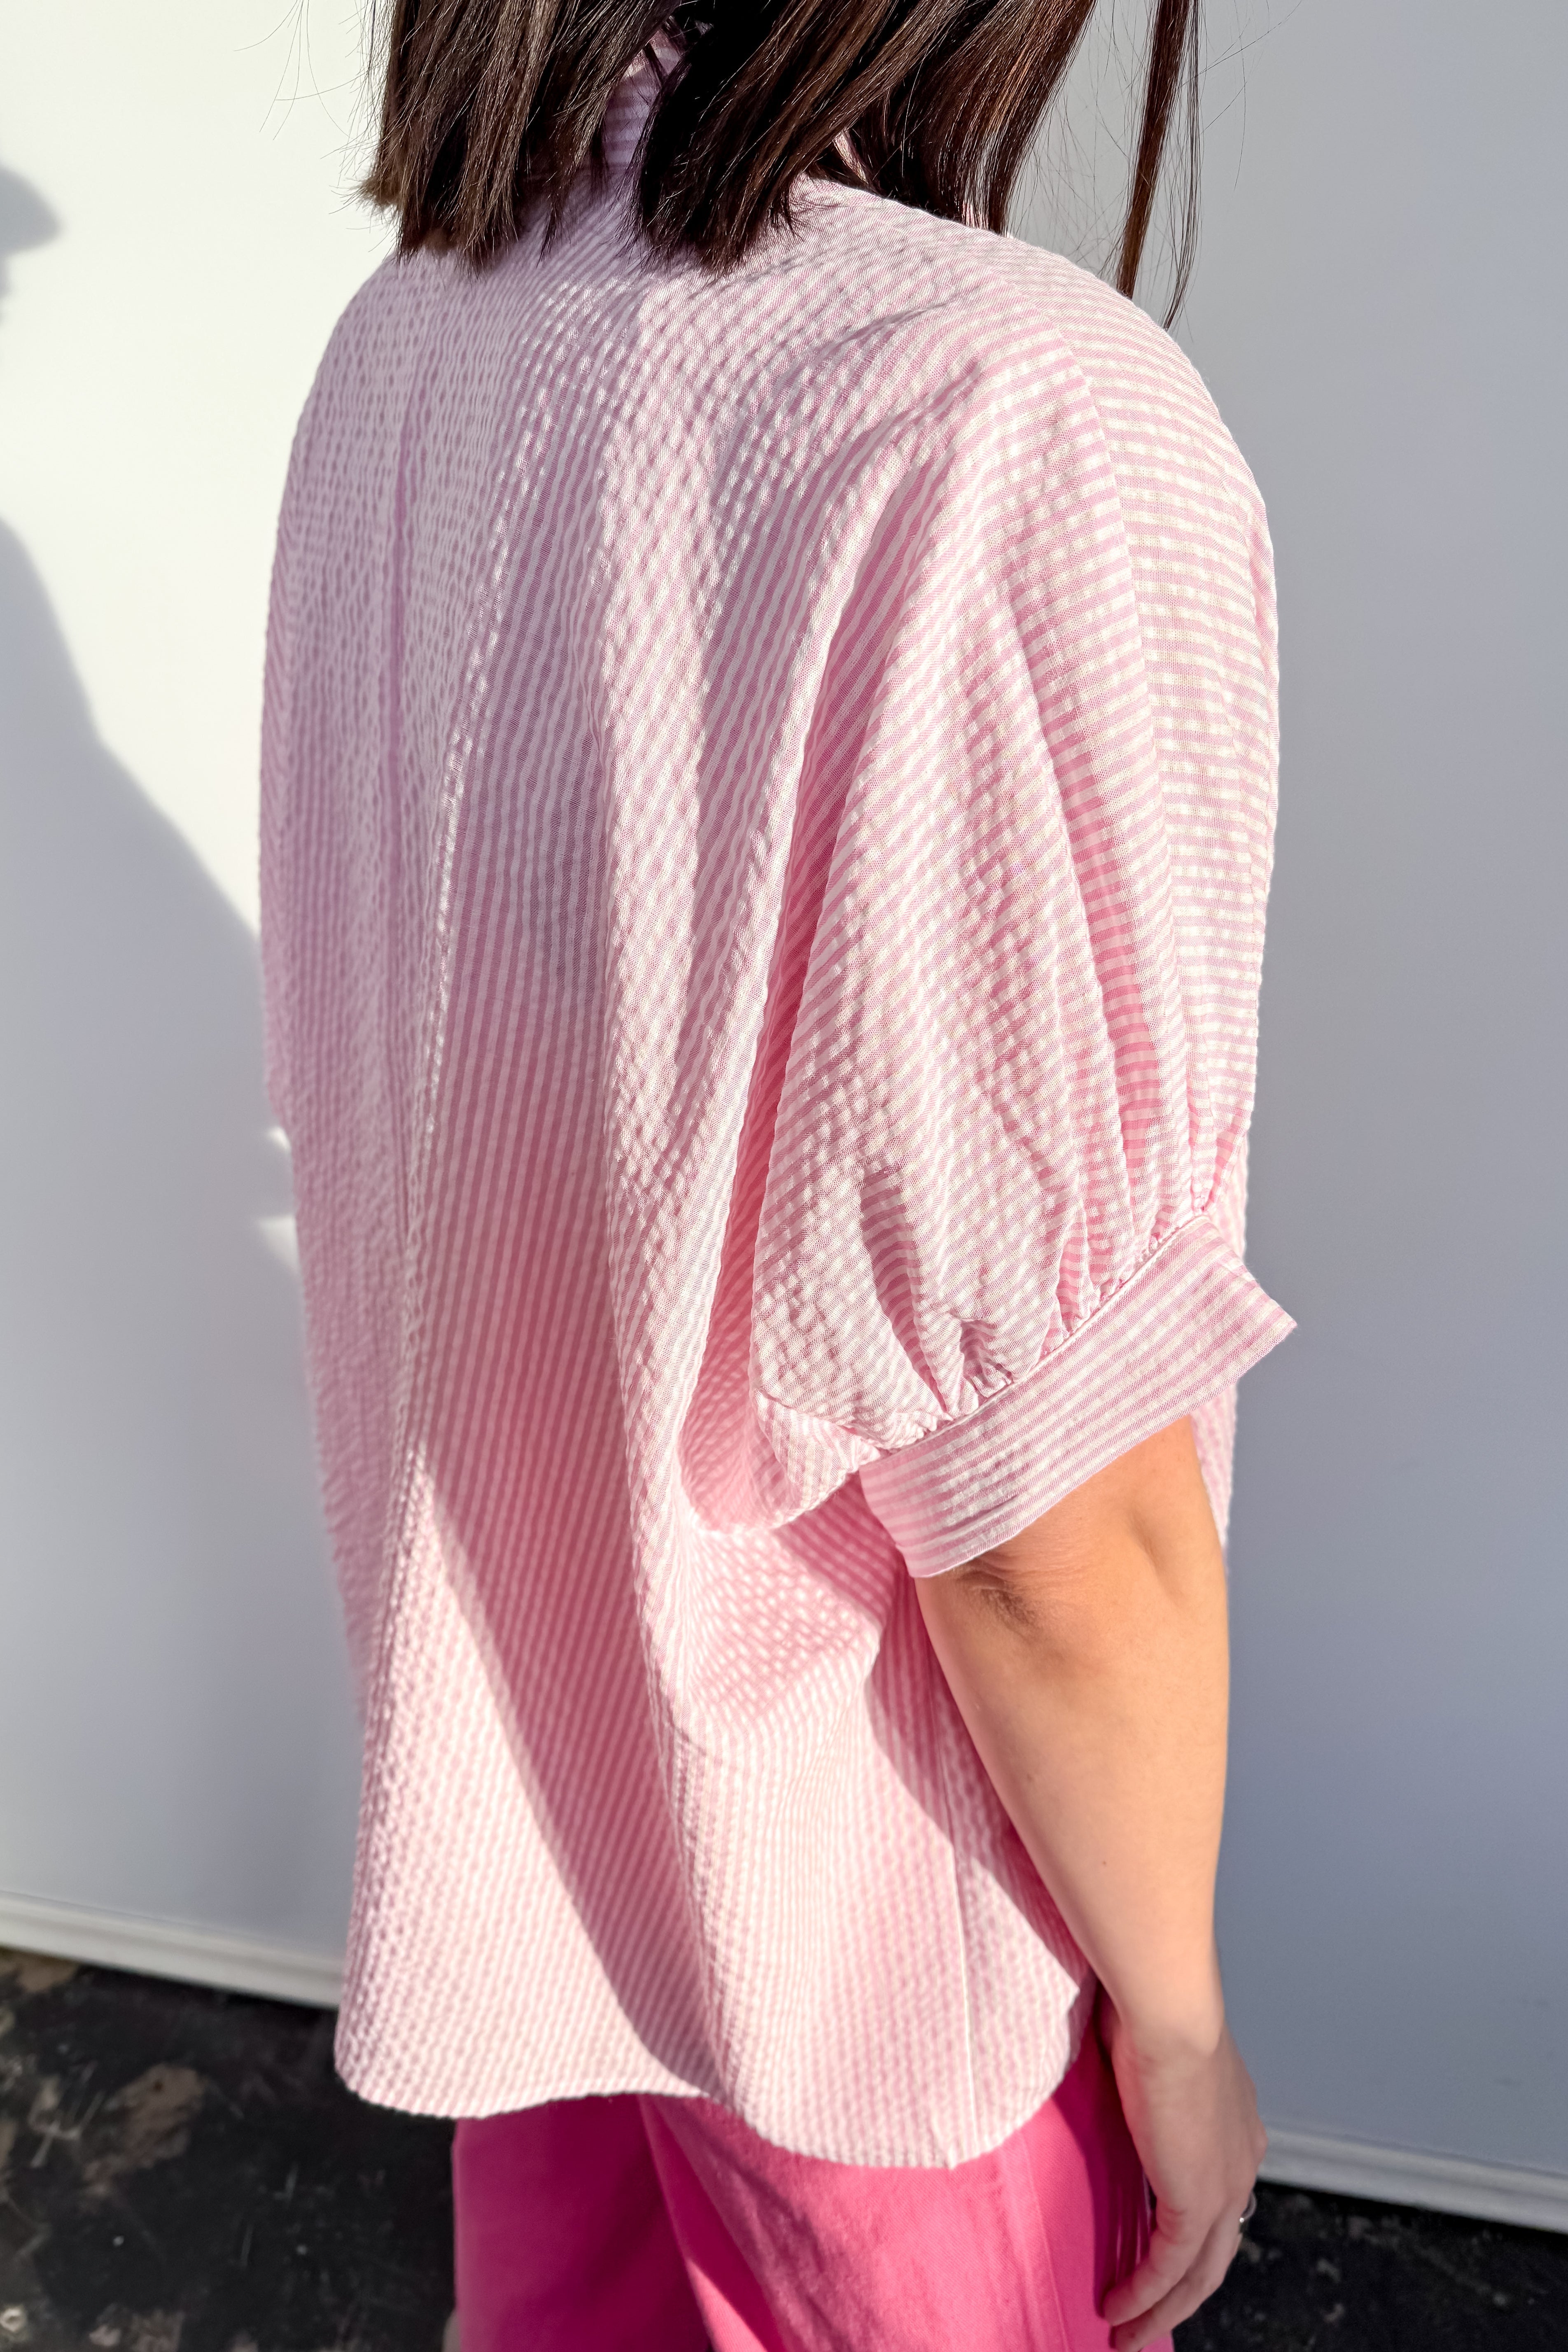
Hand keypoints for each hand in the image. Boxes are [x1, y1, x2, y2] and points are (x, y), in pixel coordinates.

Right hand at [1098, 1991, 1266, 2350]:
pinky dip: (1144, 2294)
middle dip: (1177, 2292)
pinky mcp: (1197, 2201)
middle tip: (1141, 2320)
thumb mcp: (1144, 2053)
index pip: (1214, 2198)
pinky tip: (1116, 2309)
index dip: (1187, 2235)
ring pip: (1197, 2271)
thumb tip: (1104, 2077)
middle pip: (1213, 2248)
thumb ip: (1134, 2083)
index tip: (1152, 2259)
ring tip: (1124, 2333)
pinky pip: (1170, 2266)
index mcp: (1233, 2125)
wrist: (1169, 2012)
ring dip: (1159, 2309)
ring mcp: (1225, 2184)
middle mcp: (1240, 2160)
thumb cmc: (1148, 2008)